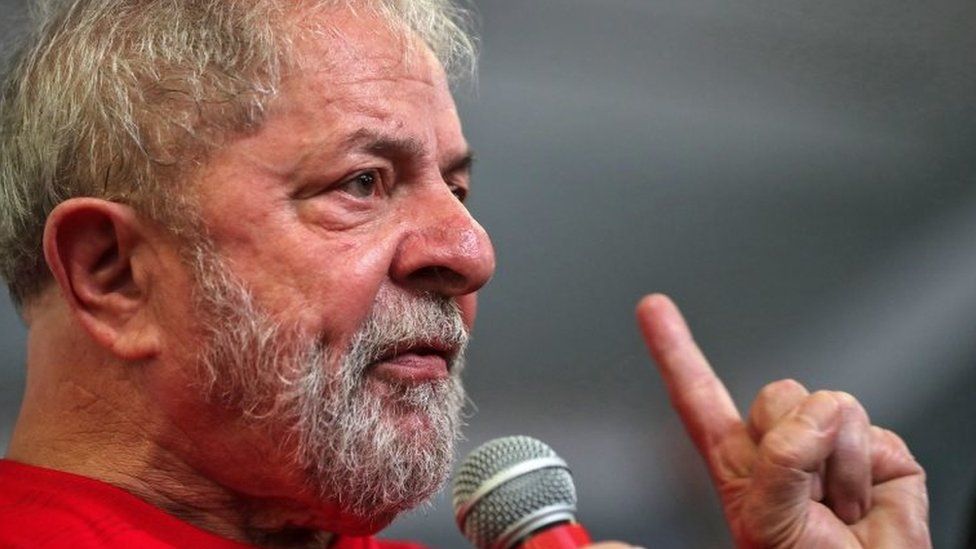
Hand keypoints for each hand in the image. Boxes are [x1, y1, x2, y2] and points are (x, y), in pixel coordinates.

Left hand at [635, 294, 929, 547]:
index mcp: (738, 463)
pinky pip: (872, 432)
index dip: (675, 350)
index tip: (652, 308)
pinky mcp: (878, 449)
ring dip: (833, 465)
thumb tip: (820, 413)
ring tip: (835, 508)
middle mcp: (782, 446)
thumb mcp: (766, 521)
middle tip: (805, 497)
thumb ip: (779, 464)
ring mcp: (831, 443)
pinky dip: (866, 473)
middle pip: (777, 394)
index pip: (697, 395)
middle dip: (790, 440)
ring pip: (827, 404)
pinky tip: (863, 503)